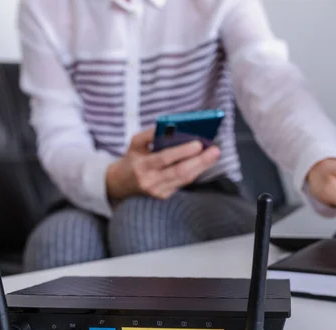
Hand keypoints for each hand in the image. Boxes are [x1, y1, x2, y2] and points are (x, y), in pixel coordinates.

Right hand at [106, 128, 220, 199]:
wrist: (120, 183)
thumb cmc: (133, 158)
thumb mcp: (136, 143)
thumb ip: (151, 134)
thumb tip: (173, 127)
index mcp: (142, 165)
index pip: (164, 159)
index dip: (182, 152)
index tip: (198, 143)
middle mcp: (150, 181)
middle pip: (179, 172)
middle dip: (200, 161)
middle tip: (215, 150)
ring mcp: (158, 191)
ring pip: (184, 179)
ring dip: (201, 166)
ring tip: (214, 154)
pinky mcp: (164, 196)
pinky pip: (183, 183)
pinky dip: (195, 171)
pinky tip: (204, 162)